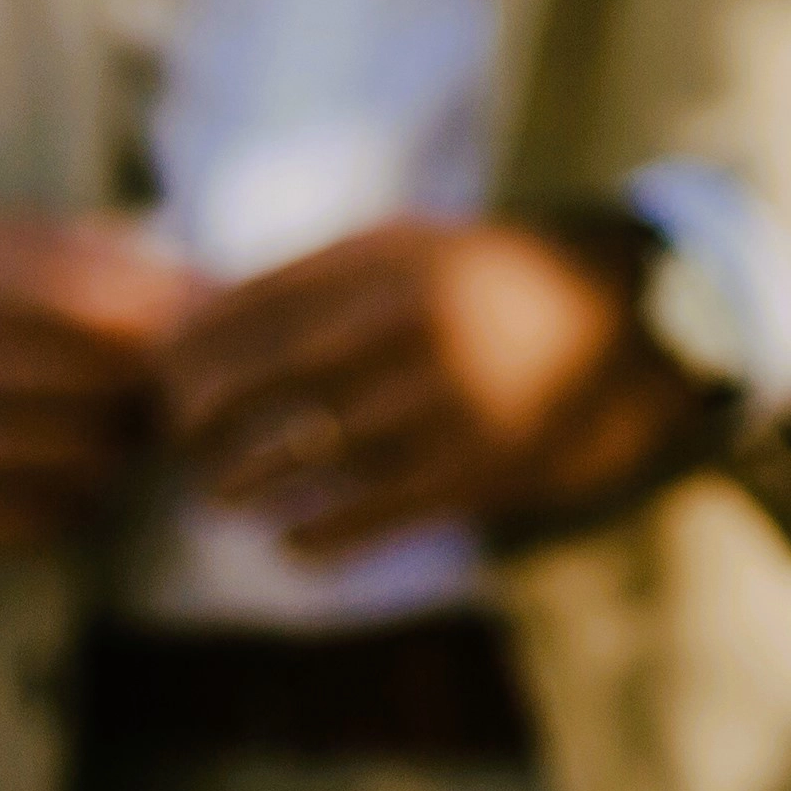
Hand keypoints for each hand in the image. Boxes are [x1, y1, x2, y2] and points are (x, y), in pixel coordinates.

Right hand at [0, 205, 195, 556]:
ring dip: (79, 452)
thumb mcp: (0, 240)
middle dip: (102, 386)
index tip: (184, 331)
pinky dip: (31, 512)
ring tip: (134, 444)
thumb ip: (95, 261)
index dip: (111, 311)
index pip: (16, 278)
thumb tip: (215, 298)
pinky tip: (83, 499)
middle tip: (173, 398)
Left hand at [155, 216, 714, 559]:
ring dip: (238, 487)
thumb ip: (320, 278)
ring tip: (217, 495)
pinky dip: (307, 541)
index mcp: (390, 259)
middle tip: (177, 441)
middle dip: (195, 422)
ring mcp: (445, 401)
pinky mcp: (473, 471)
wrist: (631, 324)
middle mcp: (414, 324)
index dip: (184, 352)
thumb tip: (194, 323)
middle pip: (256, 384)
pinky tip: (289, 539)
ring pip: (297, 459)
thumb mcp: (413, 249)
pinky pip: (357, 521)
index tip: (159, 377)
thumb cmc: (492, 286)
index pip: (245, 308)